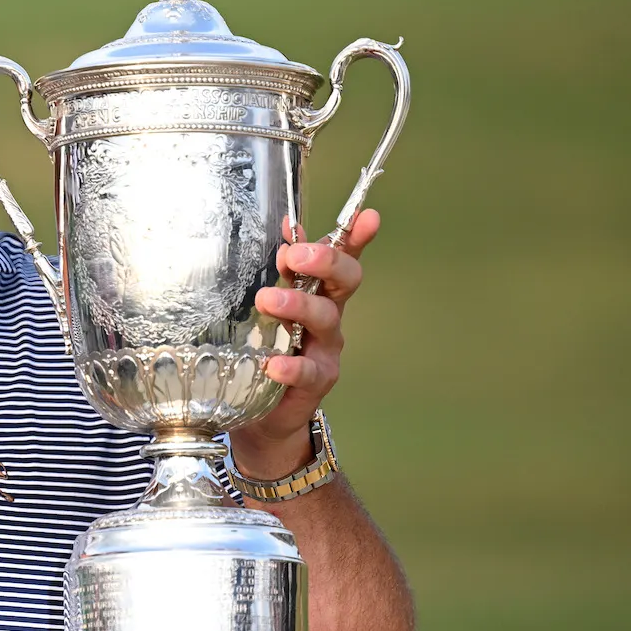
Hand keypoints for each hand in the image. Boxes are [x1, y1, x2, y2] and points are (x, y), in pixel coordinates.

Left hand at [229, 209, 381, 481]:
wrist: (262, 414)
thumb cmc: (265, 350)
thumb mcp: (269, 309)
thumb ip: (280, 273)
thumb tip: (286, 228)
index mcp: (319, 293)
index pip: (343, 257)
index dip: (357, 236)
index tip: (368, 215)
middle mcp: (329, 317)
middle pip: (345, 282)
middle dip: (325, 262)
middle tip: (294, 255)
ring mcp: (326, 350)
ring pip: (326, 320)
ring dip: (298, 305)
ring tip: (268, 301)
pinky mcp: (315, 383)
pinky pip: (307, 371)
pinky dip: (291, 366)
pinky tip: (274, 365)